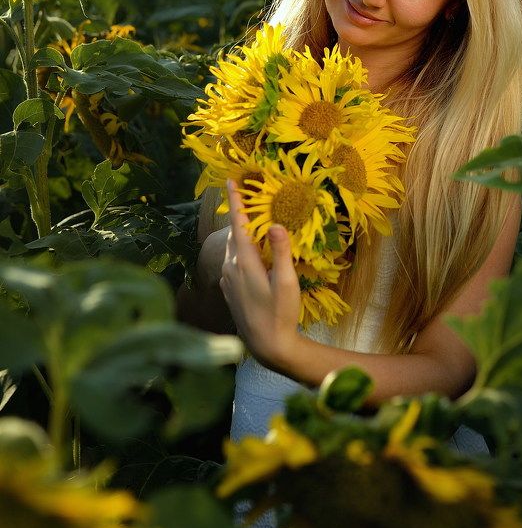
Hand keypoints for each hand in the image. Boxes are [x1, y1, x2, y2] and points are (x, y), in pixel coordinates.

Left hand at [219, 179, 301, 369]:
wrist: (266, 346)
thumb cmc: (280, 313)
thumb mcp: (287, 282)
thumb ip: (282, 252)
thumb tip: (277, 224)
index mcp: (244, 262)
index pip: (237, 224)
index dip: (234, 202)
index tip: (229, 181)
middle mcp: (230, 268)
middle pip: (234, 234)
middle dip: (239, 216)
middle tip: (246, 197)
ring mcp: (227, 280)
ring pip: (233, 248)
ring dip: (242, 234)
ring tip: (253, 223)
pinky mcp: (230, 290)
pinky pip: (233, 261)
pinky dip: (241, 250)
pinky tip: (254, 254)